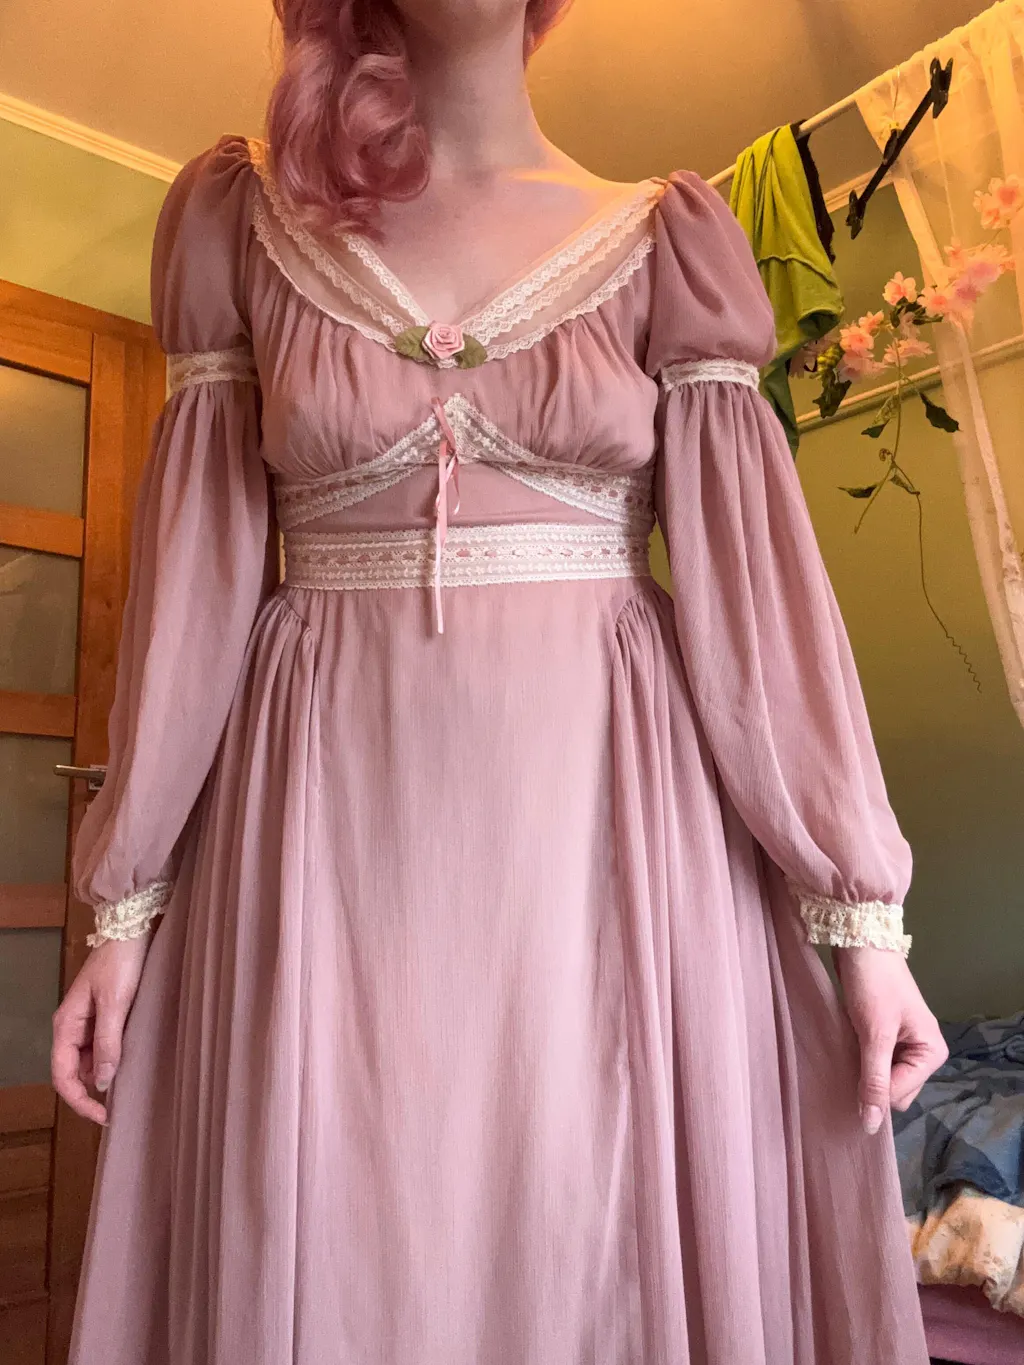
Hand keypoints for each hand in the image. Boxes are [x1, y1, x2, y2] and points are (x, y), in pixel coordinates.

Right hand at [51, 936, 150, 1124]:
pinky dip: (113, 1059)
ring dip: (104, 1076)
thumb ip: (108, 1042)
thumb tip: (102, 1083)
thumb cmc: (121, 964)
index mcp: (66, 1025)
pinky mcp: (104, 1016)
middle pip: (74, 1072)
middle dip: (91, 1093)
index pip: (63, 1075)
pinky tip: (129, 1065)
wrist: (131, 930)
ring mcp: (88, 1022)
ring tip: (127, 1089)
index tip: (103, 1115)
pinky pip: (103, 1047)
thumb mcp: (115, 1003)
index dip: (79, 1100)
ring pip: (90, 1062)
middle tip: (116, 1110)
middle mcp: (72, 1027)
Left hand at [833, 945, 947, 1135]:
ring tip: (847, 1051)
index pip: (900, 1095)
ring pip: (882, 1078)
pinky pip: (874, 1063)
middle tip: (849, 1059)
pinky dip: (860, 1059)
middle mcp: (923, 1051)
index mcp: (932, 1053)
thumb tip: (871, 1126)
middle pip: (894, 1091)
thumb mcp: (875, 1035)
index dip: (874, 1090)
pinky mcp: (885, 1035)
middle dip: (871, 1082)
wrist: (861, 941)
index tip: (850, 1074)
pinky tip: (846, 1047)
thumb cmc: (873, 985)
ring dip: (863, 1070)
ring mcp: (904, 1044)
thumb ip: (874, 1080)